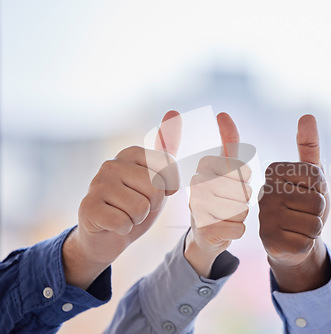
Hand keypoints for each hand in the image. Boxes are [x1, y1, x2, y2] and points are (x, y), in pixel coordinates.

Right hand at [63, 111, 181, 288]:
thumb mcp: (158, 177)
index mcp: (131, 153)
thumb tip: (173, 112)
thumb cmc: (137, 204)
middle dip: (153, 205)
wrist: (109, 235)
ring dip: (138, 219)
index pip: (169, 168)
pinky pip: (123, 222)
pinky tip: (114, 225)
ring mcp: (97, 183)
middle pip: (156, 189)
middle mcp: (112, 163)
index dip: (169, 188)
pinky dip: (124, 229)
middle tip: (138, 206)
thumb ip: (166, 149)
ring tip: (125, 215)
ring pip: (140, 208)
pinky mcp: (88, 207)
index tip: (156, 191)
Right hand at [184, 113, 251, 277]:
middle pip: (244, 190)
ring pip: (243, 210)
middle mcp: (198, 185)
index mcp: (203, 167)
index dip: (243, 178)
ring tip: (225, 216)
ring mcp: (199, 208)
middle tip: (228, 202)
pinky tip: (224, 230)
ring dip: (240, 216)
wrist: (203, 236)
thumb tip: (223, 115)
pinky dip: (237, 231)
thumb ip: (228, 143)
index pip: (242, 168)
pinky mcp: (205, 229)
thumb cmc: (218, 198)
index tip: (228, 176)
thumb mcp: (223, 169)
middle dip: (243, 199)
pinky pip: (240, 228)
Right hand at [258, 114, 330, 292]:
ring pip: (314, 222)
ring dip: (314, 228)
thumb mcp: (311, 175)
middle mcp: (264, 192)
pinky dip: (307, 243)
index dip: (320, 188)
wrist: (293, 240)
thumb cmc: (304, 204)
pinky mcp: (270, 240)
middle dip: (318, 211)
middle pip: (316, 200)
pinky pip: (307, 241)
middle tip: (304, 213)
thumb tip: (307, 116)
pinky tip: (295, 240)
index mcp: (273, 171)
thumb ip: (309, 146)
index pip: (316, 176)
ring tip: (300, 226)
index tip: (306, 193)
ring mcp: (265, 217)